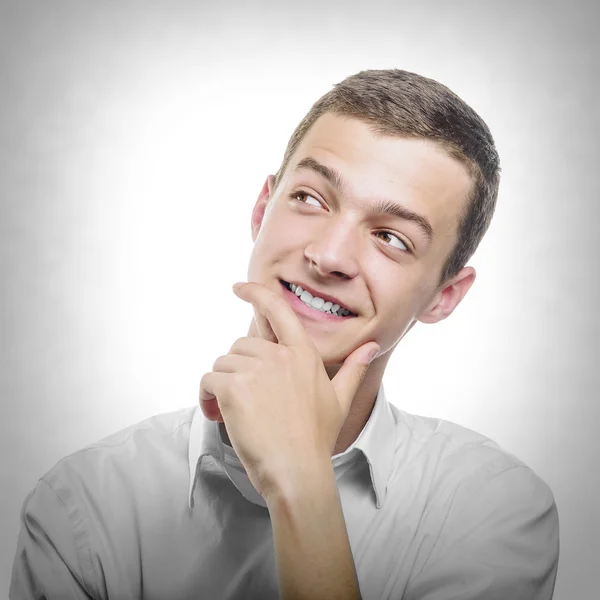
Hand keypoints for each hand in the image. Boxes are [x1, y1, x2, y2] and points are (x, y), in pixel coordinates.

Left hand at [199, 281, 379, 499]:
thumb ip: (354, 368)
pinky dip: (207, 396)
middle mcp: (280, 356)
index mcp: (304, 354)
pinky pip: (209, 379)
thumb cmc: (317, 439)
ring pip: (223, 363)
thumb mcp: (340, 400)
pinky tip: (216, 414)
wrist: (297, 472)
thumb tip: (372, 346)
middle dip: (238, 370)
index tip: (239, 287)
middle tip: (244, 401)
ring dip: (222, 385)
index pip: (278, 310)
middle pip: (241, 346)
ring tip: (232, 412)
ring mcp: (257, 370)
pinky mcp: (235, 387)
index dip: (256, 293)